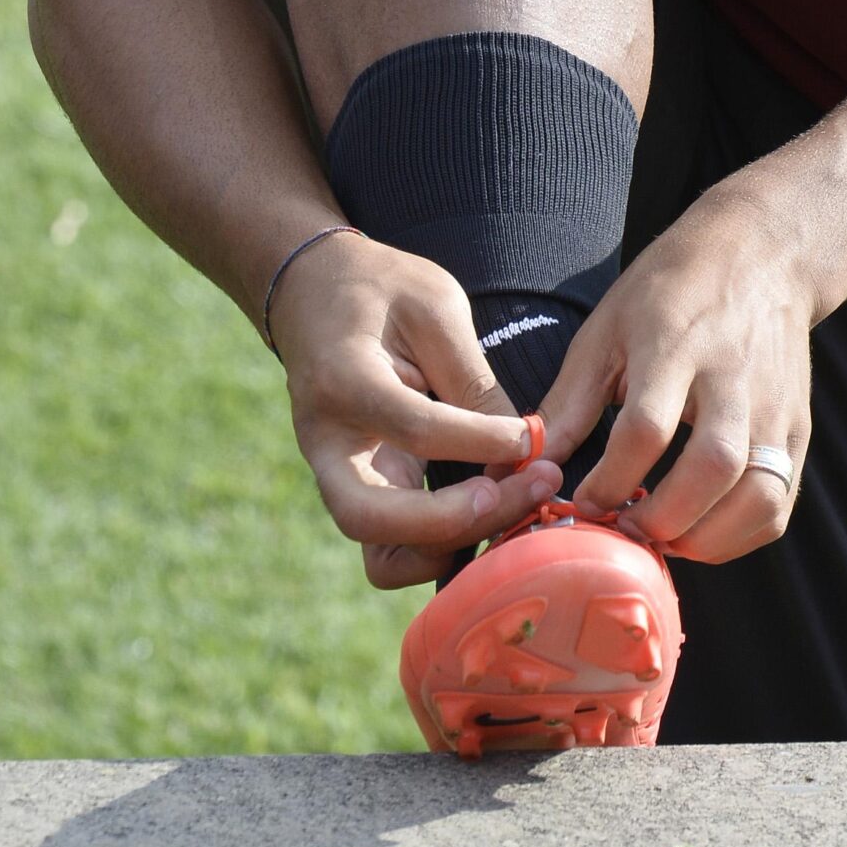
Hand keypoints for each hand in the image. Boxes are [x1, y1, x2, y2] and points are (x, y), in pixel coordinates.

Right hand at [267, 229, 561, 587]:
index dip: (481, 440)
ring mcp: (335, 478)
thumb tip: (521, 447)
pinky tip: (495, 516)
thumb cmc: (382, 289)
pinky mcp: (358, 494)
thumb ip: (471, 379)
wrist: (313, 292)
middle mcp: (326, 445)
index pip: (415, 429)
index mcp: (343, 382)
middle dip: (457, 522)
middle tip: (526, 492)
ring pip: (380, 556)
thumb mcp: (435, 306)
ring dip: (451, 548)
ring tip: (517, 508)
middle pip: (376, 521)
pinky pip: (392, 552)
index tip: (532, 438)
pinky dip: (442, 552)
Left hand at [536, 184, 814, 563]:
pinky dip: (741, 536)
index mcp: (676, 343)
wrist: (760, 255)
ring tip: (663, 537)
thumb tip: (526, 467)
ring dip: (706, 539)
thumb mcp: (607, 329)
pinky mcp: (798, 429)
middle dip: (662, 519)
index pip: (647, 428)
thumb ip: (568, 402)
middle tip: (624, 529)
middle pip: (711, 468)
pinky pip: (779, 503)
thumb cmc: (671, 290)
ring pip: (758, 496)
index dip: (610, 481)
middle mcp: (735, 377)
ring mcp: (775, 407)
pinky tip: (700, 530)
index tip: (582, 503)